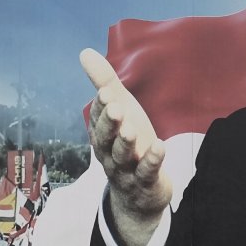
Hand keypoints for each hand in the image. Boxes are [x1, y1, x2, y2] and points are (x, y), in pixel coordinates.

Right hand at [81, 48, 171, 245]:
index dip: (101, 107)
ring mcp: (126, 170)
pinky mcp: (145, 182)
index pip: (98, 119)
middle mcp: (109, 153)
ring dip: (125, 143)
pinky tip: (160, 146)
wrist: (139, 193)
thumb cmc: (128, 144)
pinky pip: (146, 172)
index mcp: (101, 134)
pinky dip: (152, 160)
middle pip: (105, 139)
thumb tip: (84, 52)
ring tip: (130, 129)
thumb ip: (104, 82)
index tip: (105, 91)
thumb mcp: (120, 111)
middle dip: (109, 124)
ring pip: (122, 157)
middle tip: (114, 107)